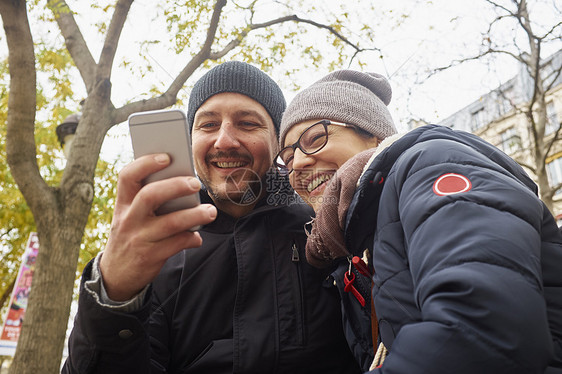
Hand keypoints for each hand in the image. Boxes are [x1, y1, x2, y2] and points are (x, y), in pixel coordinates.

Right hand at [99, 153, 216, 300]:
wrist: (115, 275)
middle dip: (176, 186)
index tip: (167, 157)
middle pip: (150, 195)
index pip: (127, 176)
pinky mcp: (150, 257)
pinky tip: (197, 236)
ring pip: (170, 223)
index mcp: (123, 204)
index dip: (146, 163)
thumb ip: (150, 200)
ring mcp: (139, 238)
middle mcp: (128, 219)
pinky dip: (191, 238)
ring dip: (194, 215)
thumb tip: (185, 183)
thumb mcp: (130, 216)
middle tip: (195, 183)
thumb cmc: (132, 235)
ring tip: (210, 211)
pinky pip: (177, 244)